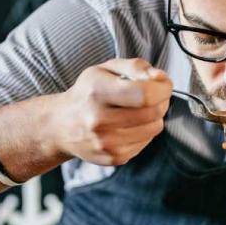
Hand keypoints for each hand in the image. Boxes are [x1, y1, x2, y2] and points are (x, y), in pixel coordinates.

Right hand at [51, 57, 171, 165]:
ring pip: (154, 128)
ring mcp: (106, 143)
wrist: (61, 126)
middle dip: (161, 101)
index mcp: (96, 92)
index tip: (164, 84)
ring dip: (154, 117)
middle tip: (153, 96)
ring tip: (139, 110)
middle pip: (153, 112)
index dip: (163, 88)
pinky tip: (129, 125)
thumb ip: (136, 67)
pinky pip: (146, 142)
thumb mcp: (106, 69)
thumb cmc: (88, 93)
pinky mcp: (113, 158)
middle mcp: (99, 120)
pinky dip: (144, 132)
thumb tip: (160, 78)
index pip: (145, 94)